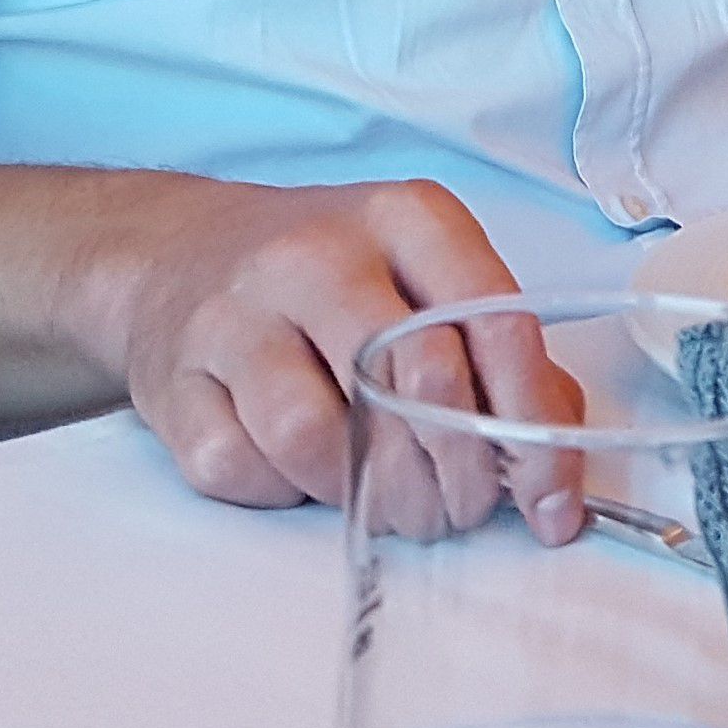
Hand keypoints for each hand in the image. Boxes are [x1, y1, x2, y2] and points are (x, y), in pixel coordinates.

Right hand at [80, 174, 584, 537]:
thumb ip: (494, 347)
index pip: (495, 321)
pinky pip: (242, 468)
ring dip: (370, 495)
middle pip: (415, 379)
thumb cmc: (325, 272)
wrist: (175, 256)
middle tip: (465, 510)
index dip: (532, 420)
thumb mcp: (423, 271)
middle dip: (458, 472)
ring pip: (319, 438)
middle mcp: (319, 255)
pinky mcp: (174, 384)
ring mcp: (237, 317)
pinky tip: (308, 475)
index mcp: (405, 218)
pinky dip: (286, 494)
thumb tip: (554, 447)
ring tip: (395, 503)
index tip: (549, 496)